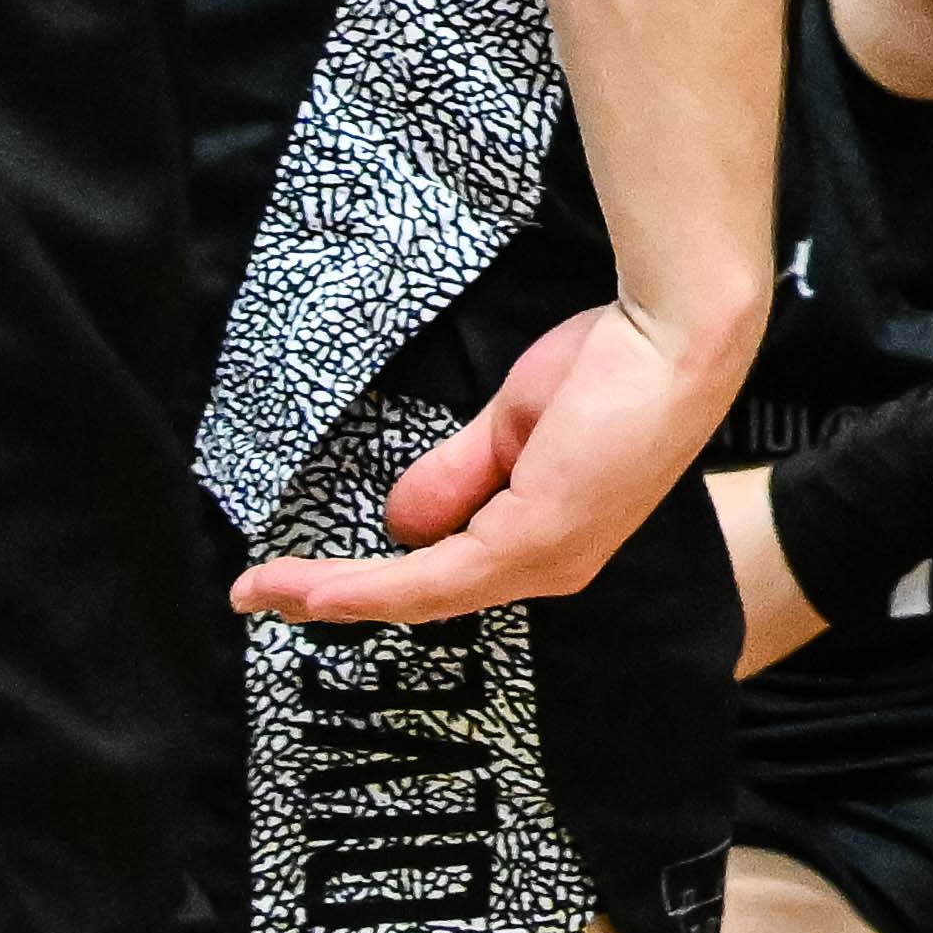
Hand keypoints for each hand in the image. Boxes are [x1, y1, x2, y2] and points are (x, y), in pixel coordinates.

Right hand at [227, 291, 743, 628]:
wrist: (674, 335)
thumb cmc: (614, 364)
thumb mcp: (512, 427)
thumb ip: (456, 478)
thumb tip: (399, 523)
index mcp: (545, 541)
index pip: (444, 575)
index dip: (373, 579)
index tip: (304, 580)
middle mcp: (545, 567)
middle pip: (420, 597)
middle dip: (335, 597)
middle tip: (259, 596)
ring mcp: (541, 561)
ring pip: (416, 595)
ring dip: (332, 595)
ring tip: (261, 592)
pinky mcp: (534, 541)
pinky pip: (435, 579)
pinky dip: (369, 586)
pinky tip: (315, 592)